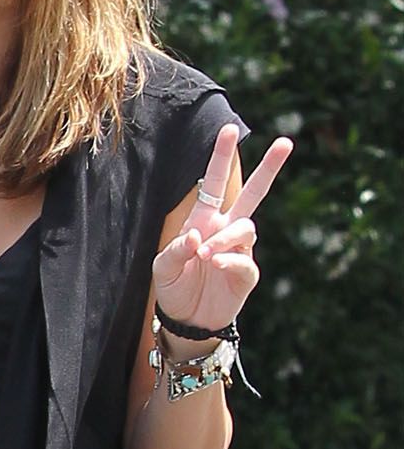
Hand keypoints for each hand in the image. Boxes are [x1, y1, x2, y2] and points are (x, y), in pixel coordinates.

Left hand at [151, 120, 293, 335]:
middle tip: (286, 142)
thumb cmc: (173, 287)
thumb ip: (175, 249)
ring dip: (224, 238)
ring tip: (204, 255)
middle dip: (269, 168)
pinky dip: (228, 259)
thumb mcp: (163, 267)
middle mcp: (226, 229)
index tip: (230, 128)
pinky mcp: (247, 272)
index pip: (215, 182)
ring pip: (245, 228)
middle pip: (254, 193)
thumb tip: (198, 234)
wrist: (186, 320)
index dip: (222, 156)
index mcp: (205, 218)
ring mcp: (239, 249)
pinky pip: (243, 259)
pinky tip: (213, 263)